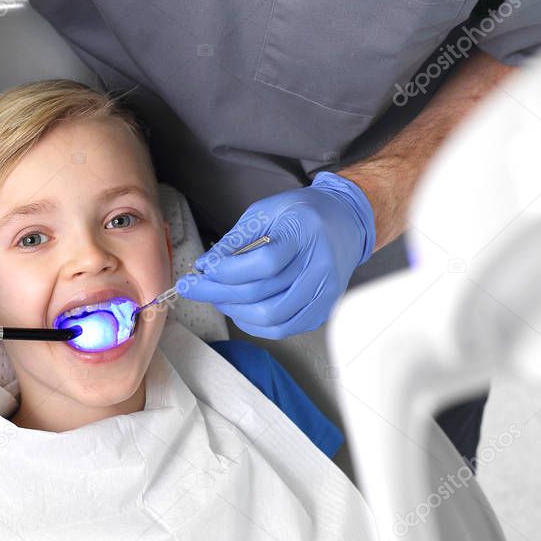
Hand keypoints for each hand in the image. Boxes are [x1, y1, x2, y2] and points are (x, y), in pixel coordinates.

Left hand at [176, 172, 374, 338]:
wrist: (346, 223)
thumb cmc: (302, 213)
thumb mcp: (266, 211)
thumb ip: (236, 239)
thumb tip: (206, 266)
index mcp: (305, 233)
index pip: (264, 263)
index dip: (227, 270)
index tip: (202, 268)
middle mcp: (320, 266)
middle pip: (263, 293)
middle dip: (219, 293)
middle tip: (193, 287)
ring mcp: (325, 292)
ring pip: (271, 317)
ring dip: (234, 311)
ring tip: (216, 298)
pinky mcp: (323, 310)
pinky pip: (283, 329)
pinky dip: (254, 325)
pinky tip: (238, 310)